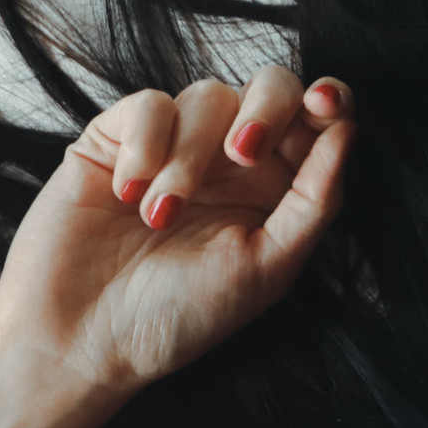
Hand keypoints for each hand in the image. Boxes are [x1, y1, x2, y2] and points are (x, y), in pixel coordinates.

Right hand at [0, 68, 355, 399]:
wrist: (78, 342)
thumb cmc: (177, 317)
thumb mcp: (265, 268)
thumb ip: (315, 199)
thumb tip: (349, 130)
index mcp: (276, 188)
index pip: (317, 119)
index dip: (330, 99)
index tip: (325, 103)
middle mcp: (230, 160)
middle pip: (272, 85)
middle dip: (266, 108)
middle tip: (243, 154)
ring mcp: (174, 144)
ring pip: (209, 95)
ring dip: (190, 157)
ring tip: (160, 218)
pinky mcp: (116, 139)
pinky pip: (148, 103)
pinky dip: (145, 144)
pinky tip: (128, 195)